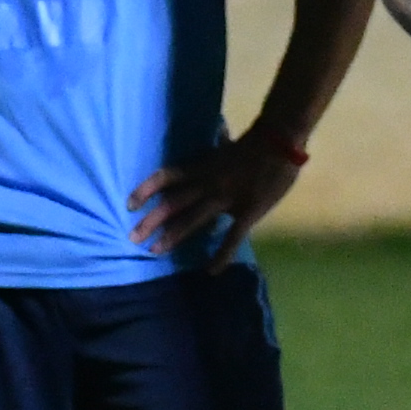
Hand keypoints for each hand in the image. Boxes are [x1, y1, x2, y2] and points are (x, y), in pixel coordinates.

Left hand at [129, 129, 306, 259]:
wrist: (281, 143)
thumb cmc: (256, 142)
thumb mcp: (226, 144)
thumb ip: (215, 150)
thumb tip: (211, 138)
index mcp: (203, 166)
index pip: (167, 177)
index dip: (146, 190)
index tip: (129, 204)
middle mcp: (208, 183)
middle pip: (173, 203)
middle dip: (151, 221)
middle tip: (132, 238)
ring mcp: (226, 199)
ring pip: (192, 220)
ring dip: (172, 237)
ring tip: (155, 252)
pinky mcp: (247, 212)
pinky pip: (232, 236)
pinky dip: (222, 255)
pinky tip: (211, 270)